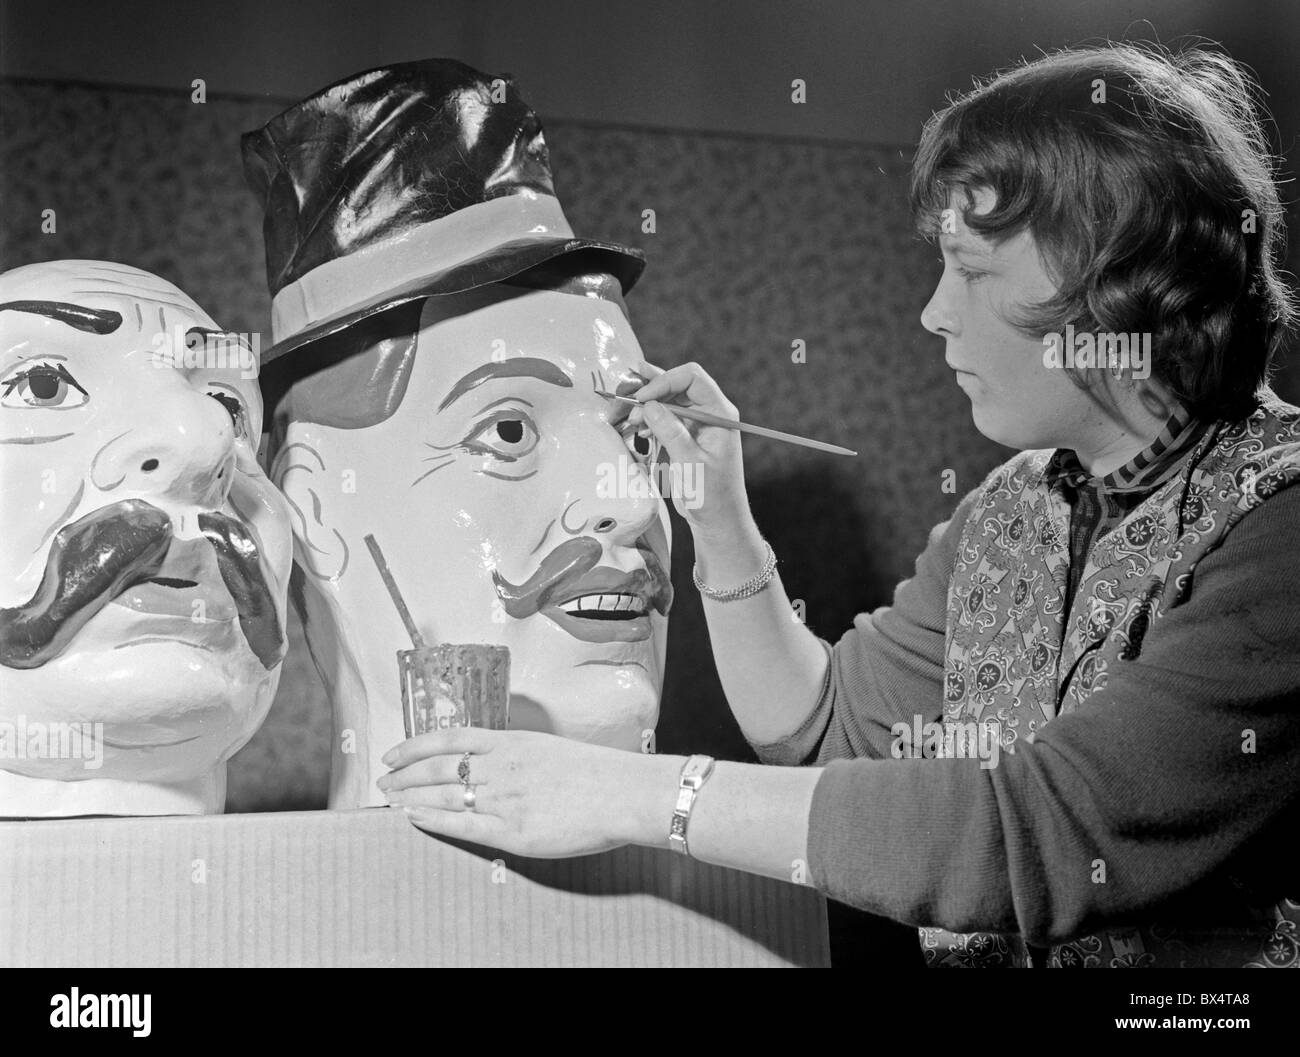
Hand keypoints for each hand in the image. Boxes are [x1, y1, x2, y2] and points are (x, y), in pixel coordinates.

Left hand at [378, 727, 678, 856]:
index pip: (450, 738)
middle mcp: (502, 766)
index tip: (394, 752)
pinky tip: (413, 818)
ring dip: (410, 797)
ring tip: (389, 800)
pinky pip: (463, 824)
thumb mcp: (550, 750)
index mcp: (512, 741)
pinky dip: (433, 820)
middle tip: (383, 780)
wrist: (625, 792)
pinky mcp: (513, 830)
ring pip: (443, 795)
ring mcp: (505, 798)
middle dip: (404, 774)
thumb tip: (491, 764)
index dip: (416, 745)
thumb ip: (517, 756)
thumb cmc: (597, 773)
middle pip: (438, 767)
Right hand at [630, 360, 754, 545]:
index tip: (641, 399)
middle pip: (676, 384)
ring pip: (667, 400)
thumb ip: (671, 431)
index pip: (691, 378)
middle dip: (649, 389)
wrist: (718, 520)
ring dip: (645, 404)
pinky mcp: (684, 435)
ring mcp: (696, 423)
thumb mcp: (691, 463)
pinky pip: (663, 417)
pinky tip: (636, 426)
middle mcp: (709, 413)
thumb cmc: (712, 495)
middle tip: (622, 399)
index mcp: (720, 414)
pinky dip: (647, 418)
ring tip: (625, 416)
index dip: (664, 381)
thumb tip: (649, 404)